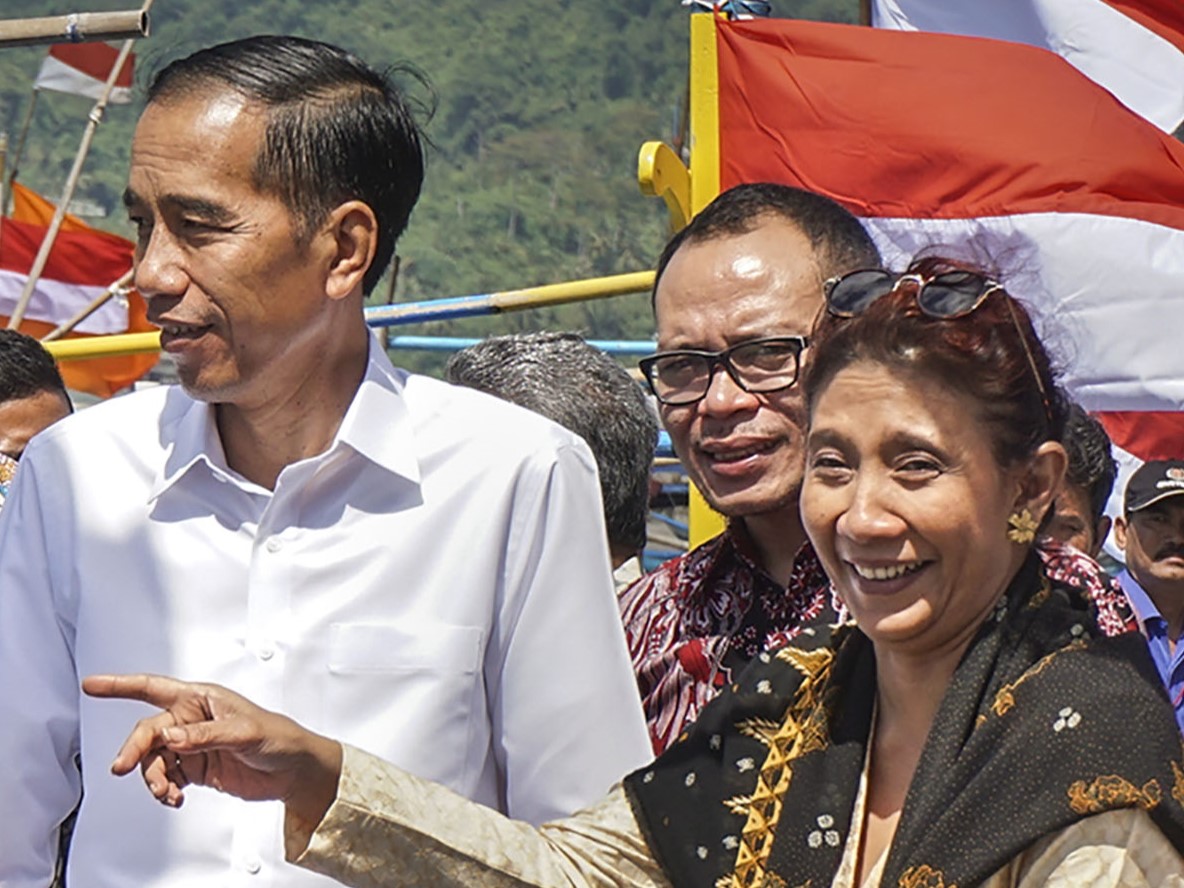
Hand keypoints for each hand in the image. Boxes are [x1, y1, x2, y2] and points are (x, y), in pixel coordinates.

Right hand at [82, 674, 341, 827]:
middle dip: (134, 750)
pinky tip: (174, 798)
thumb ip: (206, 735)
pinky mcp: (194, 768)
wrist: (293, 771)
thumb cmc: (277, 737)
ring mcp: (191, 745)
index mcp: (202, 698)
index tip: (93, 685)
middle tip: (124, 768)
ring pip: (153, 759)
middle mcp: (191, 719)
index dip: (121, 685)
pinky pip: (166, 778)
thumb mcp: (244, 732)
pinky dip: (164, 790)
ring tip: (166, 793)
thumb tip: (171, 736)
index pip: (154, 687)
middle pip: (148, 731)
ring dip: (153, 778)